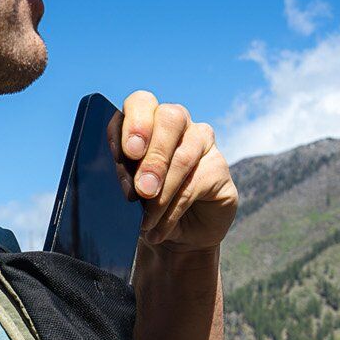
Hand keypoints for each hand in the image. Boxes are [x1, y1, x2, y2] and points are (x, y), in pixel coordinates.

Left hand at [111, 91, 238, 250]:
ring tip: (145, 221)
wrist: (173, 236)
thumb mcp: (124, 191)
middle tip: (142, 189)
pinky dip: (173, 210)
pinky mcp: (219, 168)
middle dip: (153, 156)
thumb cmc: (142, 206)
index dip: (134, 123)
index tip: (129, 153)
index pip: (141, 103)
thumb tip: (120, 180)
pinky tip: (159, 229)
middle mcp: (177, 123)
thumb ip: (120, 177)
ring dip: (162, 192)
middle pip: (170, 119)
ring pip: (184, 155)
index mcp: (146, 119)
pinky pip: (197, 183)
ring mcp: (201, 142)